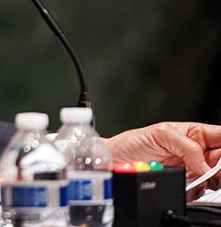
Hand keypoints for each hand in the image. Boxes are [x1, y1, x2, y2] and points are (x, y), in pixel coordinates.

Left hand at [105, 122, 220, 198]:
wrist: (113, 161)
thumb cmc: (131, 143)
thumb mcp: (160, 135)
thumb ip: (187, 147)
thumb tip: (204, 164)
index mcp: (193, 133)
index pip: (220, 136)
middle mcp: (195, 151)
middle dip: (220, 165)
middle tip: (212, 168)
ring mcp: (191, 168)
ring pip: (215, 176)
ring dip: (212, 177)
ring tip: (200, 174)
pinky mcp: (184, 184)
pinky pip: (201, 189)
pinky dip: (199, 188)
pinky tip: (190, 182)